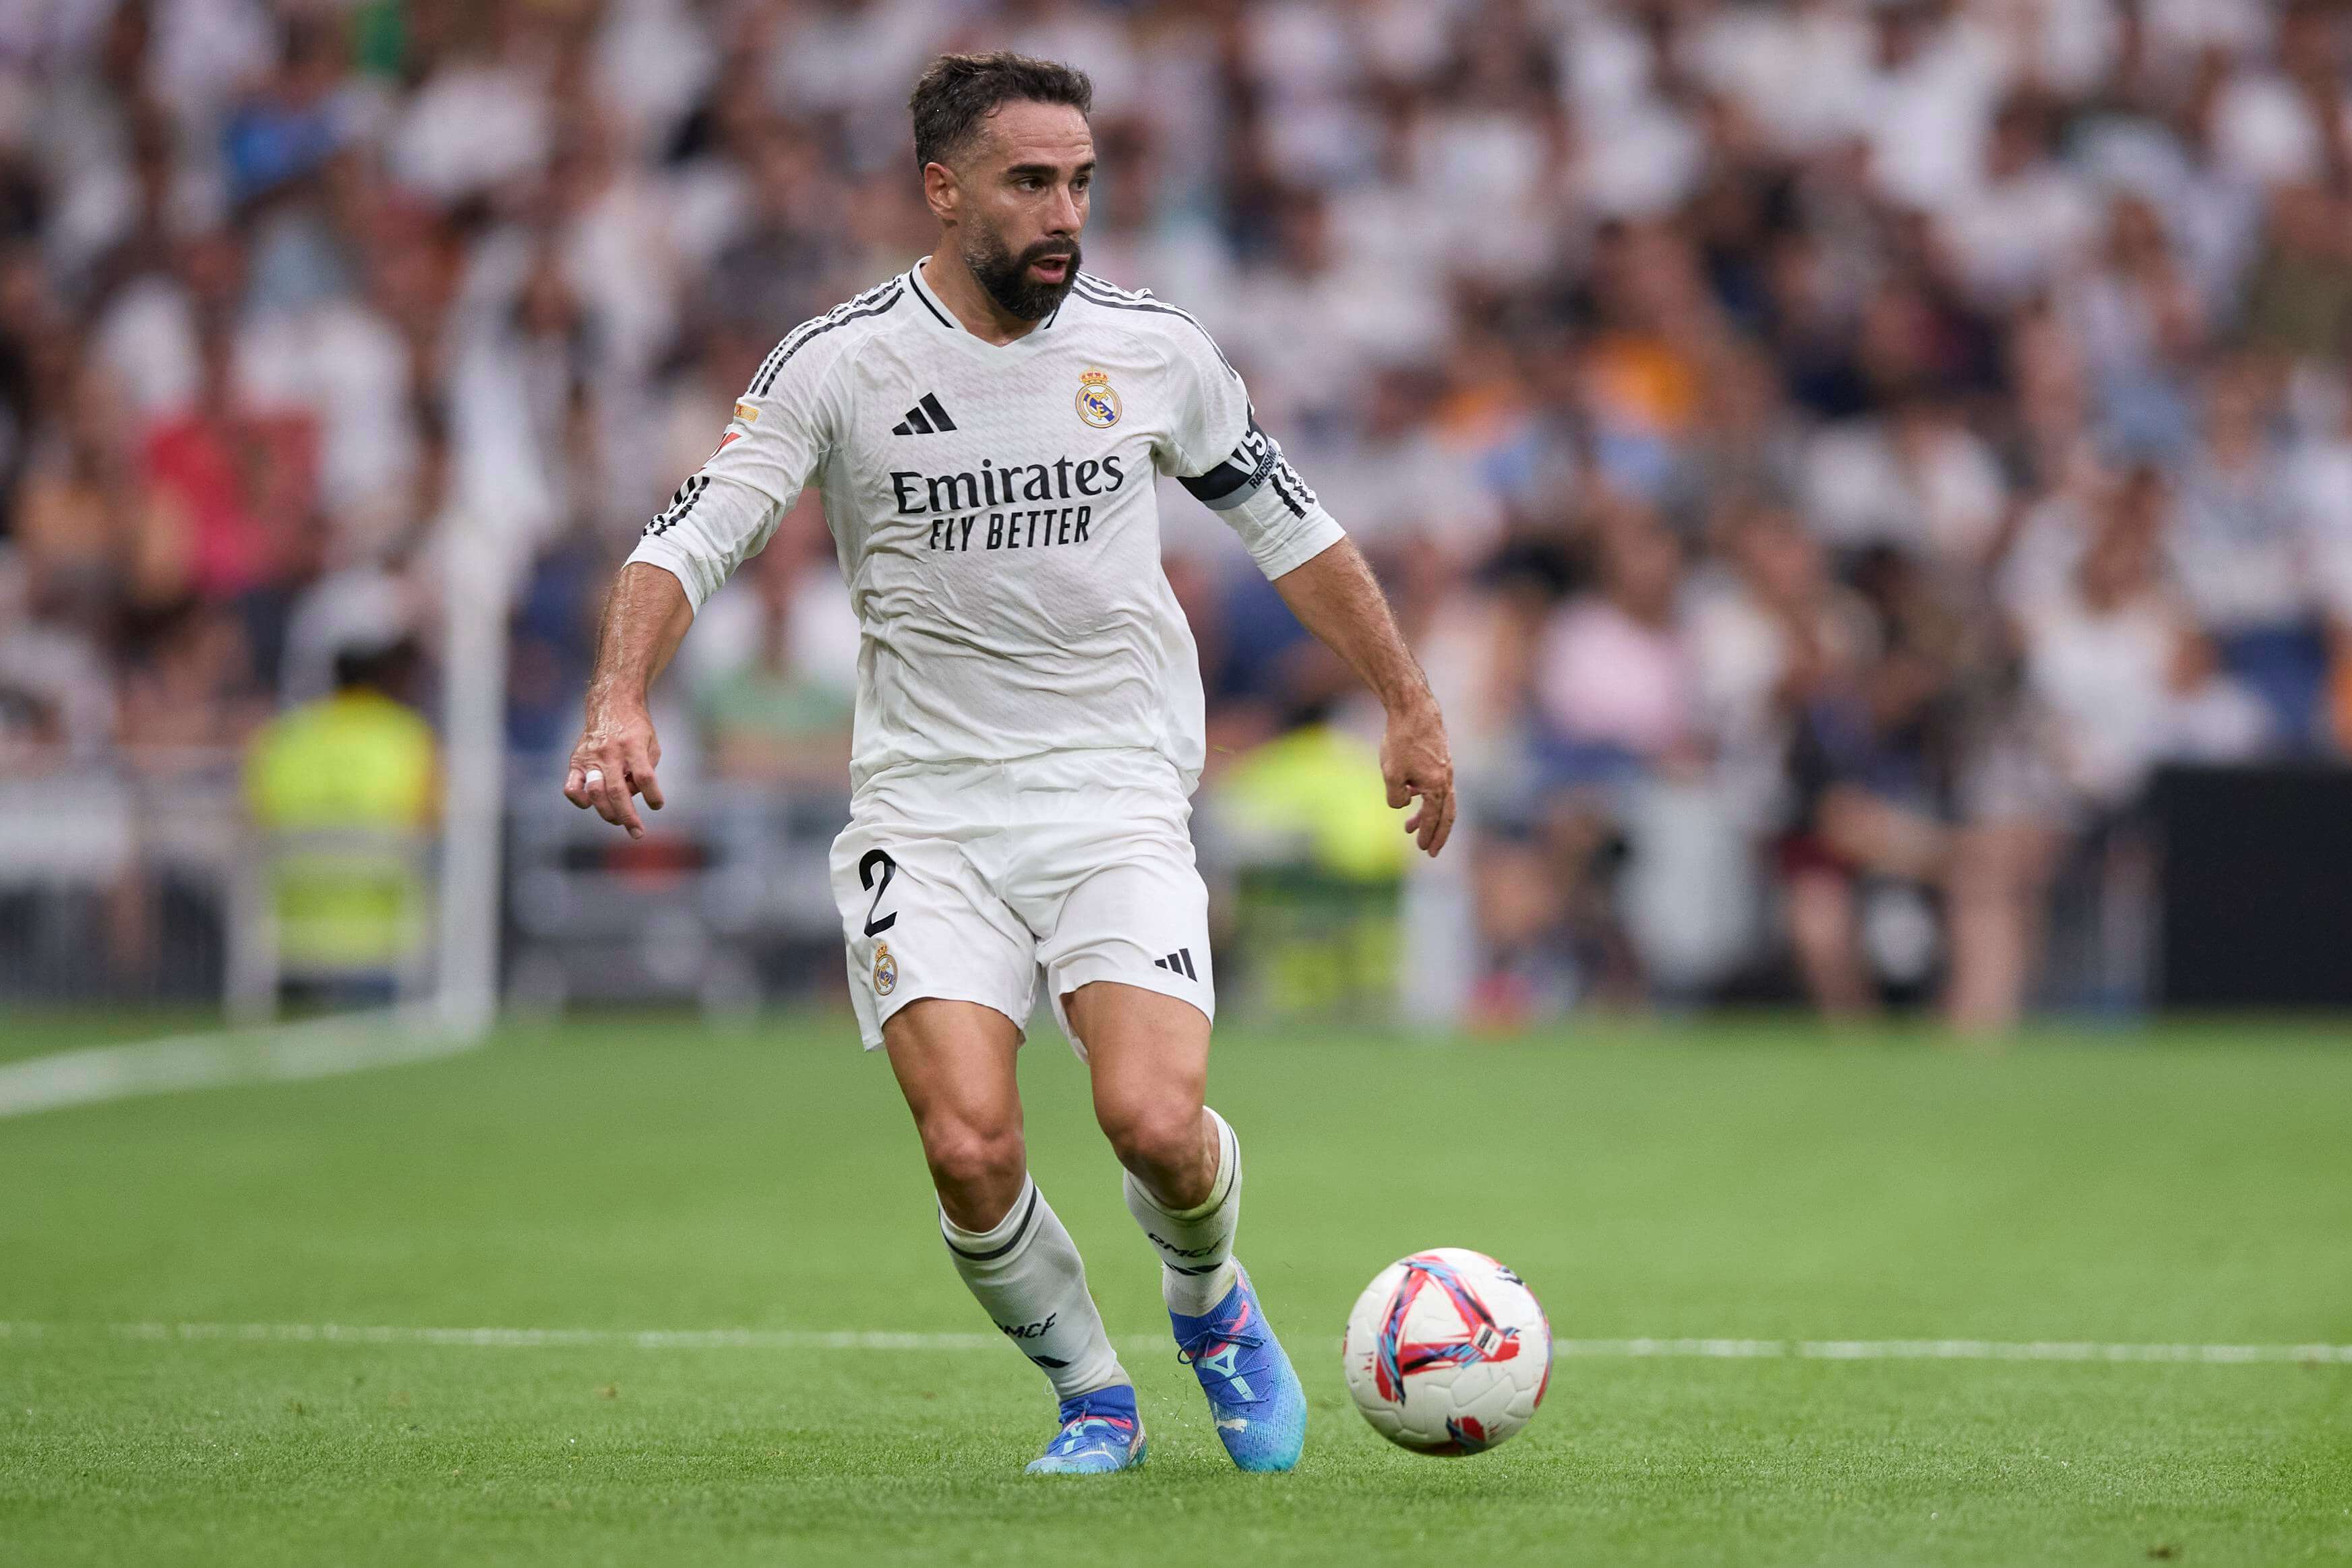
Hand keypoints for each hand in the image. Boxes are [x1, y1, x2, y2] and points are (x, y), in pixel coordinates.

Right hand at [563, 703, 665, 838]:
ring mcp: (591, 757)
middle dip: (628, 817)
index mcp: (632, 746)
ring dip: (607, 813)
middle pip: (618, 791)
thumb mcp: (651, 743)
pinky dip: (580, 801)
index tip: (657, 806)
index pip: (644, 777)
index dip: (652, 795)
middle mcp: (610, 752)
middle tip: (637, 833)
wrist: (611, 704)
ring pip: (595, 792)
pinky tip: (591, 805)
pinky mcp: (576, 760)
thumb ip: (646, 769)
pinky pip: (571, 787)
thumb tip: (633, 795)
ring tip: (619, 821)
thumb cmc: (636, 729)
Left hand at [1381, 696, 1455, 856]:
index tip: (1424, 850)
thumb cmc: (1402, 740)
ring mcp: (1446, 768)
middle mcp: (1446, 779)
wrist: (1413, 708)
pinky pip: (1437, 785)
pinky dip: (1426, 796)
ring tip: (1409, 827)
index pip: (1433, 819)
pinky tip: (1411, 794)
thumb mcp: (1391, 774)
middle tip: (1431, 851)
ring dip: (1428, 816)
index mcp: (1437, 787)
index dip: (1428, 835)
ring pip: (1442, 800)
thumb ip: (1396, 797)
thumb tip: (1404, 806)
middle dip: (1438, 834)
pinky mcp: (1440, 758)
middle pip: (1447, 815)